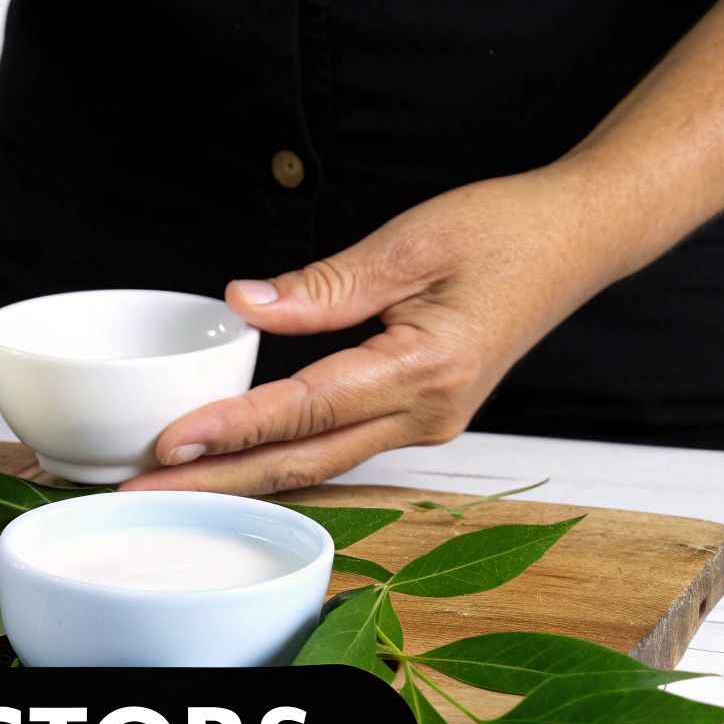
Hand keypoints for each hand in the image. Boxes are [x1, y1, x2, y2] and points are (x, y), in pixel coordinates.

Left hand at [122, 167, 625, 494]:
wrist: (581, 240)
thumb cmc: (507, 231)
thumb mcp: (411, 243)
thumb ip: (323, 283)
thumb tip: (244, 303)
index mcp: (425, 369)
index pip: (305, 407)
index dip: (231, 428)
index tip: (169, 442)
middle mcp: (426, 413)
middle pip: (303, 461)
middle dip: (218, 481)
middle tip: (142, 491)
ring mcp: (427, 423)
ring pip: (319, 465)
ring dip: (244, 476)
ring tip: (173, 483)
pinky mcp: (422, 417)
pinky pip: (340, 449)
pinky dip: (282, 458)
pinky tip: (236, 460)